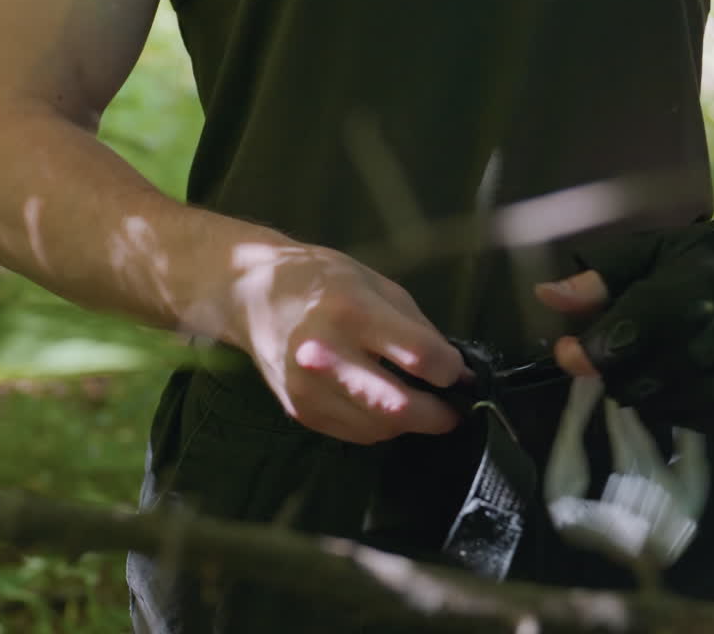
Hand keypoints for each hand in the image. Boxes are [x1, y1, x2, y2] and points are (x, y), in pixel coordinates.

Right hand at [225, 240, 469, 444]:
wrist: (252, 294)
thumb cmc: (323, 280)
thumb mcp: (378, 285)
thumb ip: (418, 329)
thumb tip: (455, 371)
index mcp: (352, 312)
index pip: (420, 356)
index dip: (451, 370)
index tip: (461, 372)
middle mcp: (327, 355)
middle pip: (399, 406)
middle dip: (439, 414)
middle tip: (455, 410)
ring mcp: (309, 390)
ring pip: (380, 428)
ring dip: (411, 424)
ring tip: (422, 406)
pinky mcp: (301, 412)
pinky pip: (357, 433)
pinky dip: (382, 426)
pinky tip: (387, 408)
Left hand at [536, 181, 713, 437]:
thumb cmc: (696, 263)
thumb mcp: (646, 255)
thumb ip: (598, 281)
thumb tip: (546, 295)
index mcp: (684, 297)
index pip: (620, 342)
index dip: (585, 353)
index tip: (569, 350)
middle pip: (635, 383)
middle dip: (613, 373)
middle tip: (618, 355)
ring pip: (661, 408)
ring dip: (642, 394)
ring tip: (648, 366)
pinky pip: (694, 424)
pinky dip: (675, 410)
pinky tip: (675, 384)